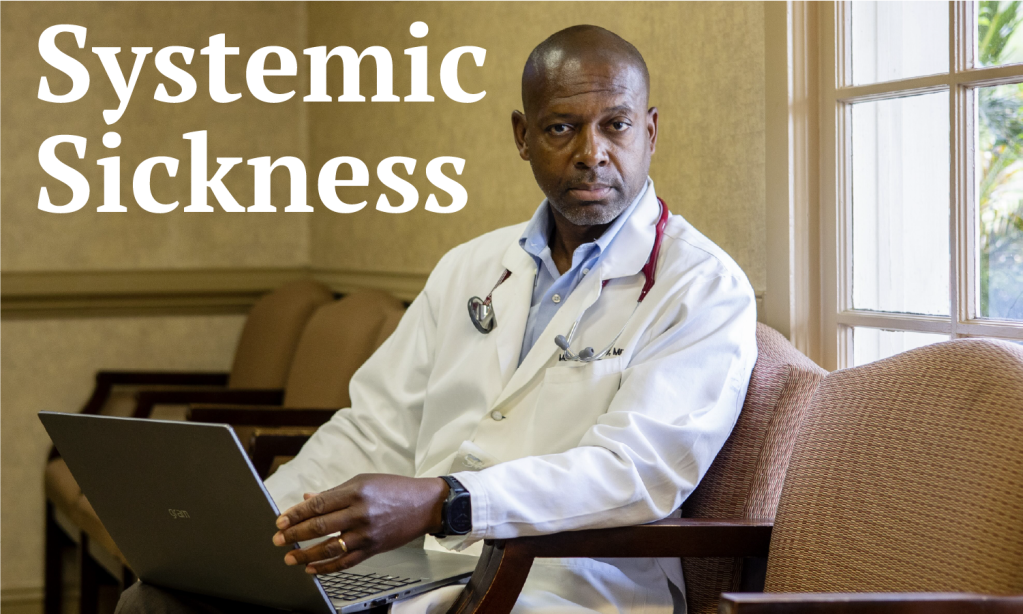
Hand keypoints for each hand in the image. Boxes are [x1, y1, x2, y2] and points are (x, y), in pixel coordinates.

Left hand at [271, 474, 448, 573]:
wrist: (425, 505)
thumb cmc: (395, 489)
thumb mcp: (364, 482)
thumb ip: (334, 493)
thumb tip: (308, 498)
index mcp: (356, 491)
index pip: (319, 504)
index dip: (296, 513)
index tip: (281, 520)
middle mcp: (360, 512)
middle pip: (320, 526)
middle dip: (294, 534)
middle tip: (278, 539)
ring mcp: (367, 533)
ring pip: (330, 547)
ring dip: (306, 554)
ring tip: (290, 557)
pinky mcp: (373, 548)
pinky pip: (346, 561)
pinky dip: (327, 567)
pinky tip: (313, 569)